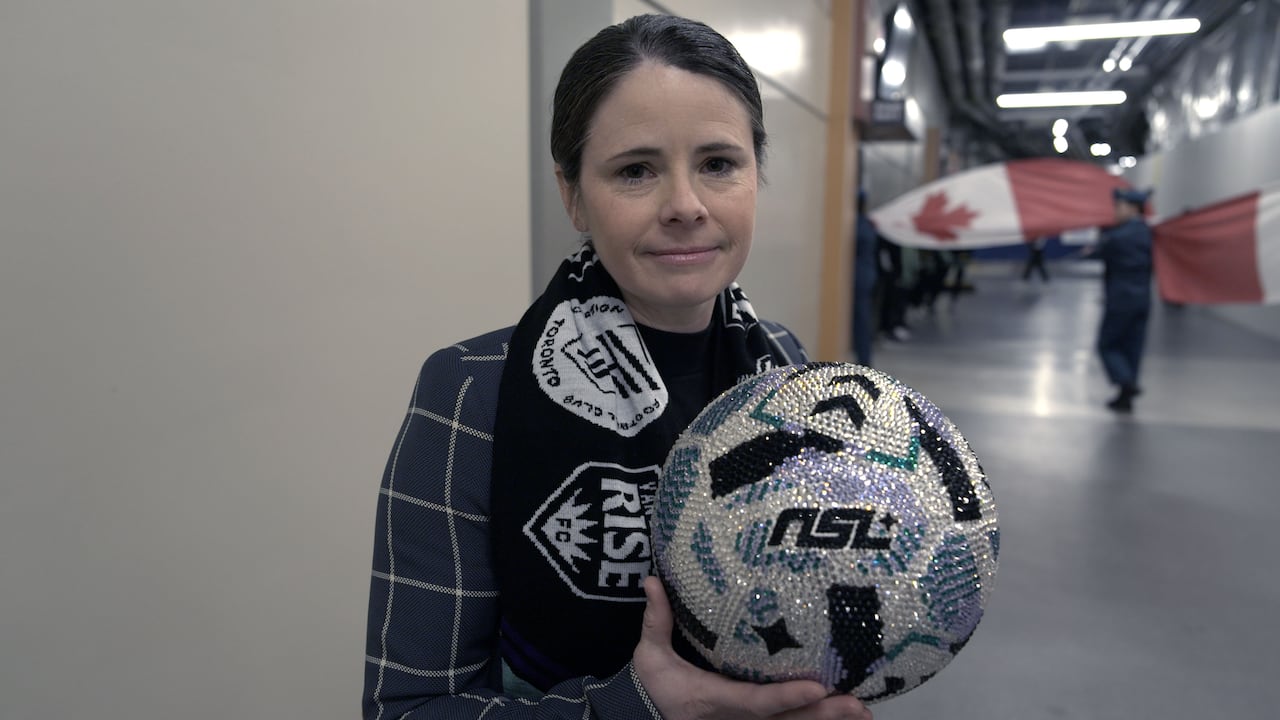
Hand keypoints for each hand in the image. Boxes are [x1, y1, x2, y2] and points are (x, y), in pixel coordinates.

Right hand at [633, 576, 871, 719]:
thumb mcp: (650, 654)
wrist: (643, 715)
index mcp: (717, 699)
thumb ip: (657, 619)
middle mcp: (737, 719)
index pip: (757, 702)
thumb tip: (652, 581)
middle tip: (858, 704)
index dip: (788, 697)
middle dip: (824, 715)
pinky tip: (846, 715)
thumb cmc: (652, 686)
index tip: (817, 687)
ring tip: (863, 712)